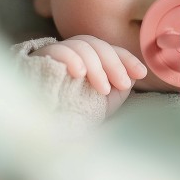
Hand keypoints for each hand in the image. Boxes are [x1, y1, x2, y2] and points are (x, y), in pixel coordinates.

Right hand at [30, 35, 146, 109]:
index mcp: (85, 60)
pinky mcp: (37, 60)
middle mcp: (69, 54)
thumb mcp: (102, 105)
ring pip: (80, 45)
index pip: (107, 50)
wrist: (39, 135)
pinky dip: (71, 58)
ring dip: (96, 66)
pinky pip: (57, 50)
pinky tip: (79, 74)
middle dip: (114, 63)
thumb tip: (133, 73)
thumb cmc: (73, 119)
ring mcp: (53, 55)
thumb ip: (118, 88)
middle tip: (123, 84)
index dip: (126, 58)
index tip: (141, 73)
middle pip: (95, 44)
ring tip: (103, 88)